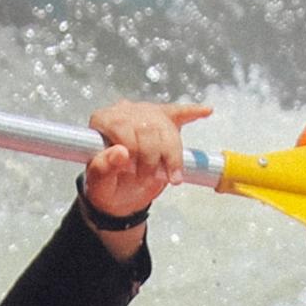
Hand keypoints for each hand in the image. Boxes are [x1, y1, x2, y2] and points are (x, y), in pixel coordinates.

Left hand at [79, 100, 209, 241]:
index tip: (132, 170)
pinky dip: (193, 113)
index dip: (131, 149)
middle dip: (151, 157)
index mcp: (103, 121)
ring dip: (171, 156)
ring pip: (167, 129)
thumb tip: (120, 152)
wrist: (120, 194)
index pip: (121, 125)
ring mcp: (145, 114)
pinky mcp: (163, 121)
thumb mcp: (99, 184)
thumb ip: (103, 168)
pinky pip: (179, 113)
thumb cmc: (106, 187)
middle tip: (147, 178)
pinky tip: (207, 111)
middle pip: (147, 127)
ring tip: (169, 177)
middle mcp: (124, 112)